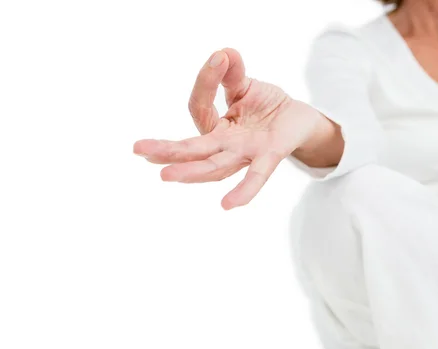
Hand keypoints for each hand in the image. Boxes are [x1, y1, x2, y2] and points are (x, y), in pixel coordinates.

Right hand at [133, 48, 324, 209]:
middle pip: (192, 150)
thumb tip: (223, 53)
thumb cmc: (266, 108)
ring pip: (214, 165)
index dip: (206, 83)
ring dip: (191, 171)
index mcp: (216, 128)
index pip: (199, 108)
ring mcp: (245, 153)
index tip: (220, 58)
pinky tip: (228, 205)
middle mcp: (225, 145)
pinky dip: (244, 190)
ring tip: (166, 175)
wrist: (300, 121)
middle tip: (137, 150)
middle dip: (165, 150)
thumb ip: (232, 72)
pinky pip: (256, 175)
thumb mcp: (246, 85)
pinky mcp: (269, 156)